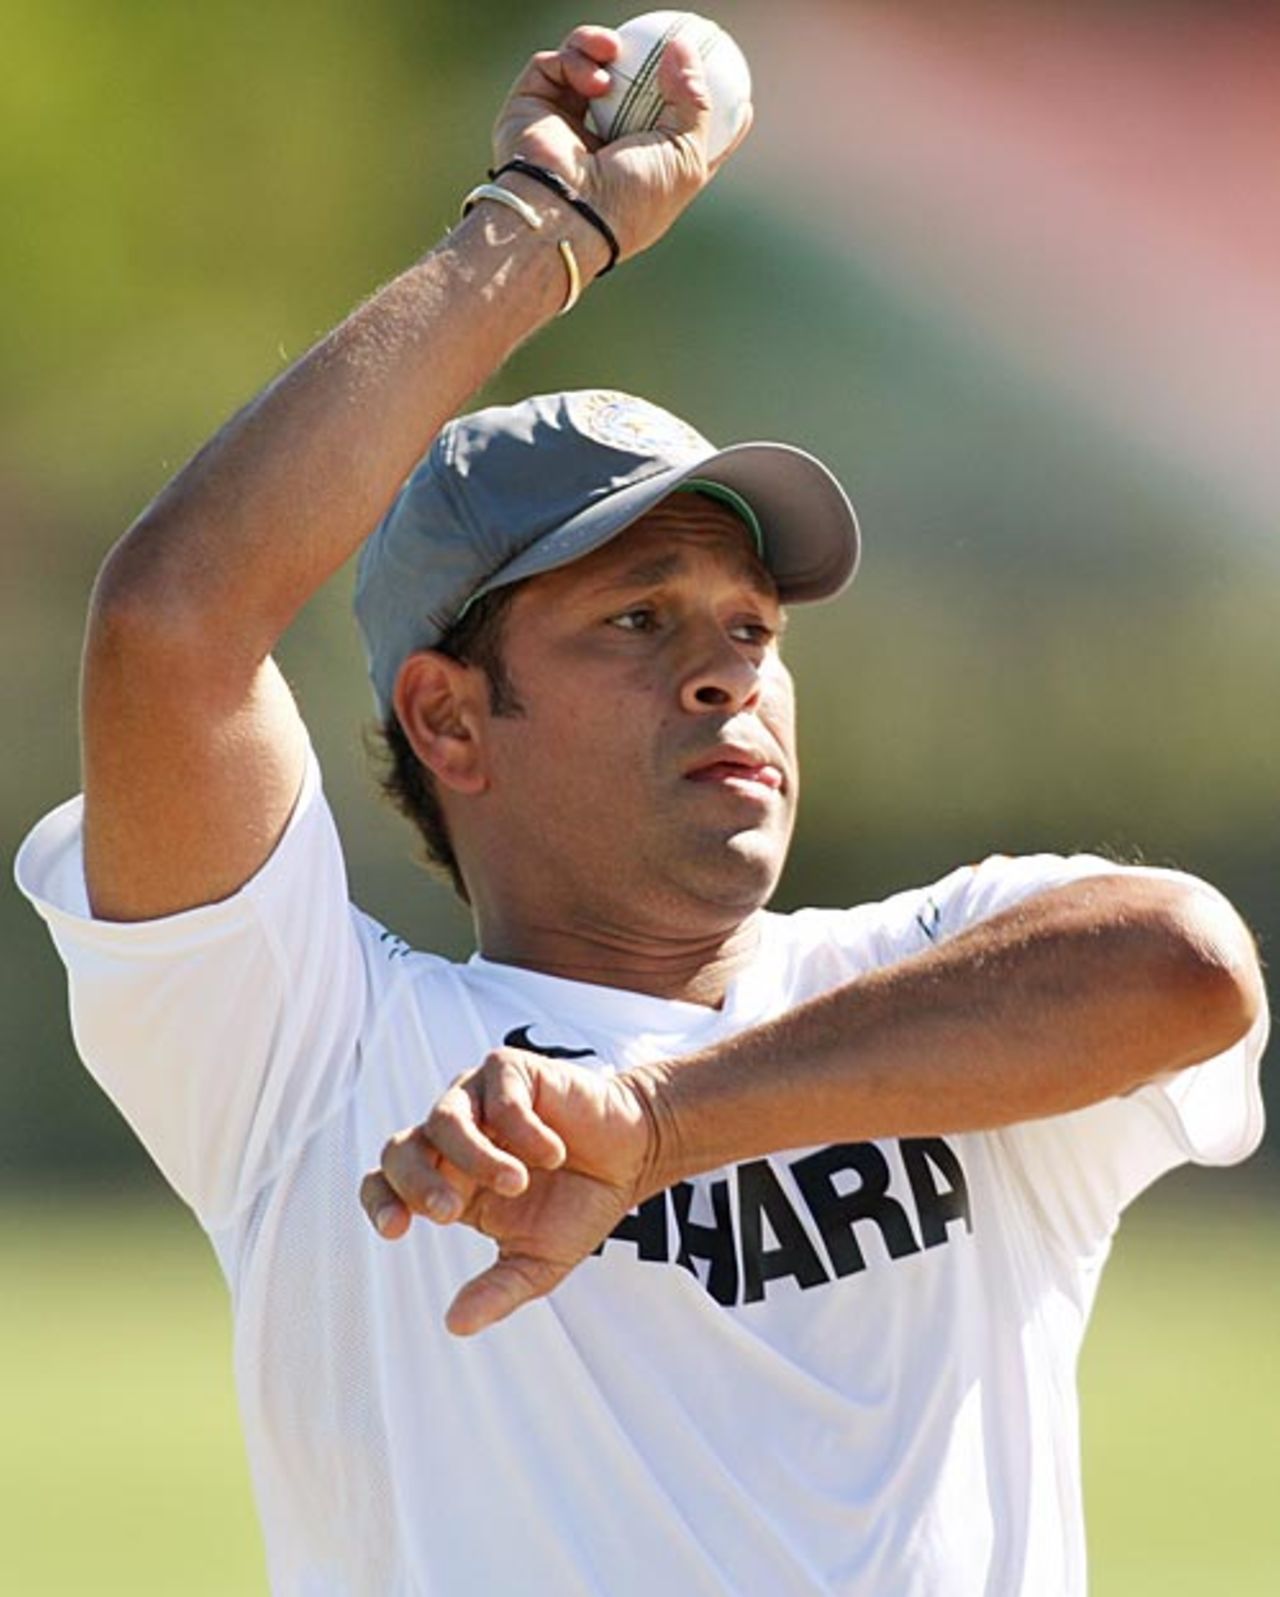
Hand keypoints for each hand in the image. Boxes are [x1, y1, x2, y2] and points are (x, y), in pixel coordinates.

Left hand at [360, 1048, 661, 1335]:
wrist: (634, 1154)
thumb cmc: (581, 1201)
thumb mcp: (539, 1259)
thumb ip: (497, 1290)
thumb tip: (455, 1325)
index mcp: (449, 1178)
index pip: (389, 1180)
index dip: (380, 1200)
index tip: (396, 1230)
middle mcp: (456, 1135)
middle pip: (400, 1148)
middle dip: (418, 1184)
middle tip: (451, 1214)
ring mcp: (481, 1098)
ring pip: (444, 1118)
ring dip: (476, 1158)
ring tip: (517, 1183)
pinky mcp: (513, 1071)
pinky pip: (498, 1094)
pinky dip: (522, 1128)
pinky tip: (553, 1153)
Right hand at [491, 23, 752, 260]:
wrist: (565, 211)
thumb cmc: (631, 198)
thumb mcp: (686, 158)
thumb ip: (695, 102)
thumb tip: (683, 48)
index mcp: (643, 171)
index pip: (677, 135)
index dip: (703, 107)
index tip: (733, 84)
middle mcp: (603, 149)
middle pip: (631, 91)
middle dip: (648, 62)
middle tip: (669, 37)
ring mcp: (566, 126)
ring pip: (590, 66)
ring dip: (603, 47)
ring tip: (614, 51)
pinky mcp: (533, 107)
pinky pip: (556, 64)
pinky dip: (576, 59)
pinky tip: (594, 76)